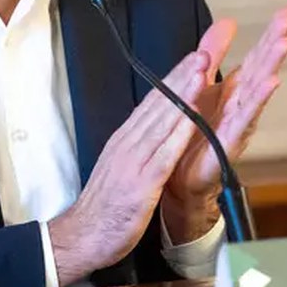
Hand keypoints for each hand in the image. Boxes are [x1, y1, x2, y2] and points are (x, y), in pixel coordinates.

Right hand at [48, 50, 211, 286]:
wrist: (82, 236)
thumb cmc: (105, 206)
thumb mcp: (120, 168)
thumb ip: (136, 148)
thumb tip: (152, 131)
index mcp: (125, 140)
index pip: (153, 102)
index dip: (175, 79)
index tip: (194, 58)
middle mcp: (129, 144)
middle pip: (159, 104)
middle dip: (183, 76)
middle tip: (205, 51)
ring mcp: (134, 161)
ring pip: (163, 120)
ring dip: (185, 94)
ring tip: (203, 70)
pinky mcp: (141, 183)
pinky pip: (164, 153)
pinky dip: (180, 131)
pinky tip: (196, 116)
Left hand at [160, 8, 286, 240]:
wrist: (176, 179)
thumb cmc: (194, 134)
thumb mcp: (201, 85)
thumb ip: (213, 54)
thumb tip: (227, 21)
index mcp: (231, 93)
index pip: (254, 59)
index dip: (269, 36)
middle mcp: (238, 107)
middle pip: (260, 71)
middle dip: (274, 46)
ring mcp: (235, 127)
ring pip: (255, 94)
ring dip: (270, 69)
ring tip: (283, 46)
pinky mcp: (225, 146)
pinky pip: (241, 124)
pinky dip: (255, 104)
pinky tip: (269, 86)